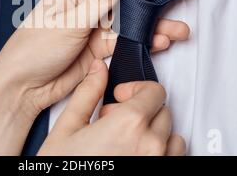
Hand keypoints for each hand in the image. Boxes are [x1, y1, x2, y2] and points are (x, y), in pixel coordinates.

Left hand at [0, 0, 188, 154]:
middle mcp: (86, 0)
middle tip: (165, 2)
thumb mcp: (68, 22)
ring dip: (152, 23)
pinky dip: (143, 41)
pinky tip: (159, 42)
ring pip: (128, 17)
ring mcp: (94, 24)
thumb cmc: (33, 49)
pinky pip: (126, 40)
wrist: (24, 86)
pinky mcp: (99, 46)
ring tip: (176, 30)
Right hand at [38, 60, 185, 155]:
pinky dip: (160, 152)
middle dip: (140, 110)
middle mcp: (150, 146)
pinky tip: (133, 156)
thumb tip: (97, 70)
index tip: (121, 97)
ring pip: (172, 136)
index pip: (154, 90)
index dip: (135, 89)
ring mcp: (158, 164)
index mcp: (128, 124)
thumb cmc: (64, 170)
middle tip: (115, 122)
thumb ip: (87, 93)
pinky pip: (173, 158)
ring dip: (153, 133)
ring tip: (126, 142)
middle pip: (162, 111)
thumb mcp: (67, 128)